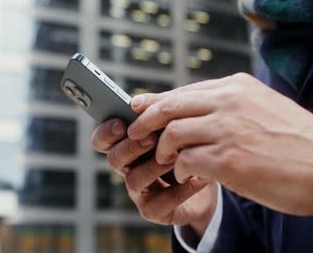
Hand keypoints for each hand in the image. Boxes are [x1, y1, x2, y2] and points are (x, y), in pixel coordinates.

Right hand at [92, 119, 217, 235]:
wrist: (211, 176)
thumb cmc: (187, 145)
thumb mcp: (175, 125)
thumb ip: (156, 112)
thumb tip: (135, 102)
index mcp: (127, 144)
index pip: (102, 140)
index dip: (106, 132)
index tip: (120, 123)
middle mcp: (128, 167)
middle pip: (114, 159)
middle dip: (131, 147)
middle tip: (152, 138)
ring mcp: (140, 190)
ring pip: (134, 180)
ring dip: (154, 167)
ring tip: (177, 157)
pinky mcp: (154, 210)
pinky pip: (158, 204)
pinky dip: (179, 191)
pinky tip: (196, 179)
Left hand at [127, 73, 312, 216]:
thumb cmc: (298, 141)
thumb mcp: (262, 107)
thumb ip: (229, 105)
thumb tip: (193, 112)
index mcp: (236, 87)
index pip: (183, 90)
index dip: (156, 102)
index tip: (139, 111)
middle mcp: (229, 102)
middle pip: (169, 105)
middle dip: (145, 121)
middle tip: (135, 135)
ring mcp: (227, 130)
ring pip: (172, 133)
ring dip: (164, 149)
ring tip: (167, 161)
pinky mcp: (228, 159)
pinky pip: (185, 161)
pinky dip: (180, 170)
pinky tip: (188, 176)